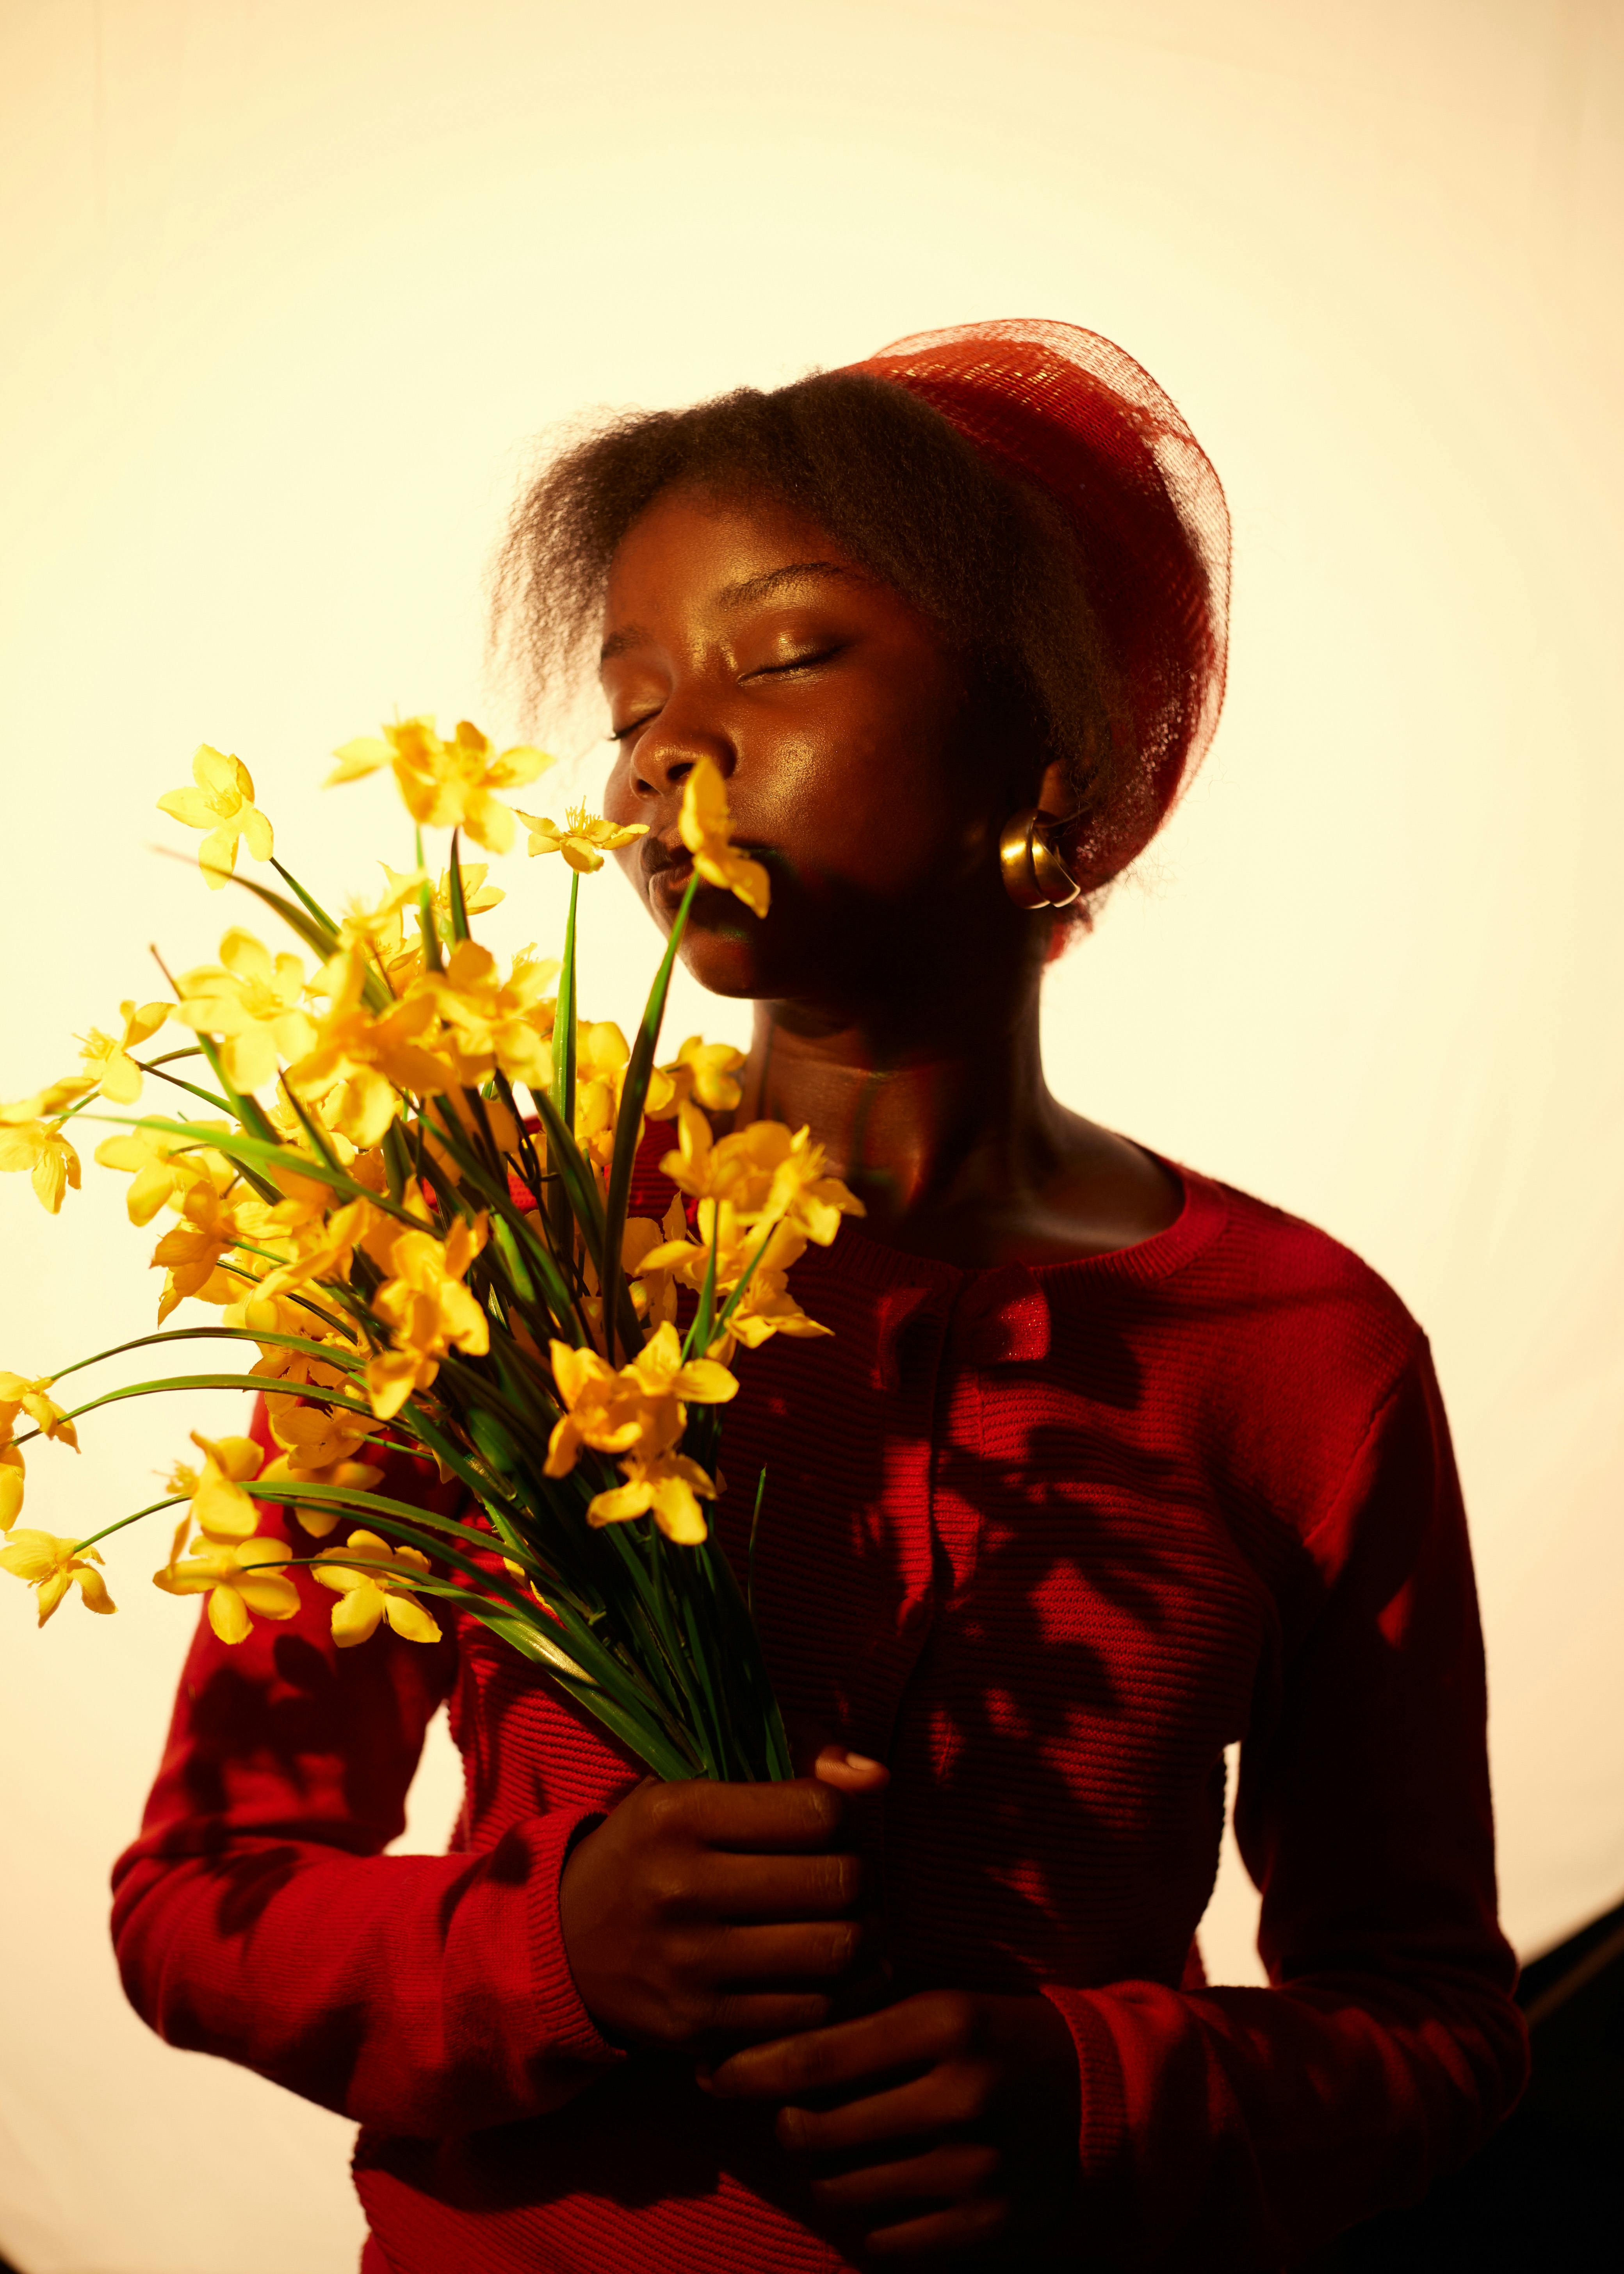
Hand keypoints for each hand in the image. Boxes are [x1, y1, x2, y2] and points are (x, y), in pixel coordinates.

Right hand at [559, 1748, 886, 2053]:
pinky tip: (840, 1972)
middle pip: (839, 1882)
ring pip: (837, 1951)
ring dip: (868, 1936)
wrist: (565, 1941)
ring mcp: (690, 1964)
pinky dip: (845, 1992)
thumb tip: (876, 1776)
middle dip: (866, 1878)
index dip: (846, 1818)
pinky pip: (812, 2012)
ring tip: (859, 1923)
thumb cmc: (655, 1847)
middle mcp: (680, 1887)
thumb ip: (794, 1758)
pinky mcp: (701, 2025)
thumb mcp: (699, 1784)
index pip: (819, 1812)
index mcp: (679, 1813)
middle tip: (856, 1879)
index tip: (833, 1826)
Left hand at [704, 1988, 1082, 2262]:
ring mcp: (976, 2168)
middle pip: (814, 2131)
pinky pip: (882, 2238)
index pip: (813, 2059)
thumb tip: (753, 2049)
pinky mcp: (986, 2225)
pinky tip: (882, 2183)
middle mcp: (960, 2095)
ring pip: (840, 2189)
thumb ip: (856, 2018)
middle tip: (791, 2111)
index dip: (748, 2070)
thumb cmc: (995, 2036)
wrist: (1101, 2096)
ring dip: (825, 2170)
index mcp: (944, 2022)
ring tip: (841, 2145)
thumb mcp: (935, 2001)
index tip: (713, 2072)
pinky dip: (867, 2216)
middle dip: (786, 2123)